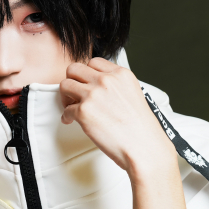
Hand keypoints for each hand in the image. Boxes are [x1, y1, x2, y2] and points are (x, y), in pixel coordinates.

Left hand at [60, 58, 173, 175]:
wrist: (144, 146)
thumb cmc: (142, 128)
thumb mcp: (134, 94)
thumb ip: (116, 86)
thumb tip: (99, 89)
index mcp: (121, 74)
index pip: (94, 62)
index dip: (87, 74)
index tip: (87, 84)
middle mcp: (106, 80)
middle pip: (75, 69)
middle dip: (73, 81)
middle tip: (74, 94)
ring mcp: (93, 95)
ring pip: (65, 85)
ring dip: (65, 96)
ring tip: (71, 107)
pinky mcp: (83, 112)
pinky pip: (66, 110)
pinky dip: (67, 117)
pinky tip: (72, 121)